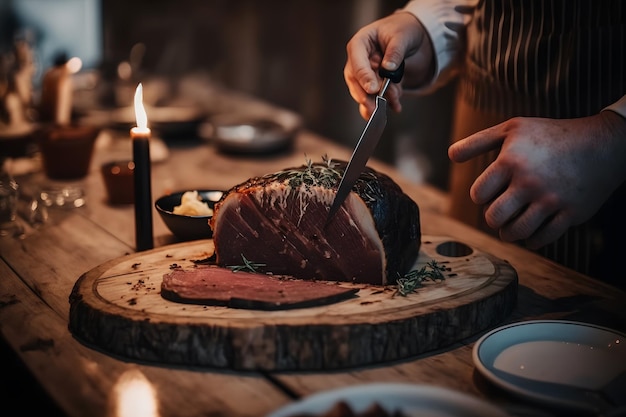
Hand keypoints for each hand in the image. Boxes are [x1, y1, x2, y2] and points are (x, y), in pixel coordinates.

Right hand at [344, 12, 434, 119]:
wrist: (416, 36)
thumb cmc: (404, 29)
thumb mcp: (402, 36)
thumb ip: (395, 52)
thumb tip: (388, 68)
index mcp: (361, 43)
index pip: (356, 61)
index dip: (363, 76)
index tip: (372, 89)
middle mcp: (361, 60)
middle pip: (355, 80)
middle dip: (364, 95)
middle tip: (374, 107)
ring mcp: (369, 74)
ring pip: (363, 92)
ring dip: (376, 101)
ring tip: (391, 103)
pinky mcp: (379, 84)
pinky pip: (377, 98)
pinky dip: (386, 104)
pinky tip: (396, 106)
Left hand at [448, 112, 625, 248]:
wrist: (603, 143)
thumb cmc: (551, 135)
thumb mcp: (512, 129)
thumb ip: (478, 142)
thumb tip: (450, 156)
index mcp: (510, 162)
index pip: (479, 194)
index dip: (481, 196)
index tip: (490, 192)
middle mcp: (529, 182)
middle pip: (493, 217)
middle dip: (492, 218)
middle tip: (499, 212)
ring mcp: (551, 200)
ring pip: (515, 232)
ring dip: (509, 232)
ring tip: (511, 225)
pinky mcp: (571, 214)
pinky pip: (542, 239)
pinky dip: (532, 240)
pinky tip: (531, 231)